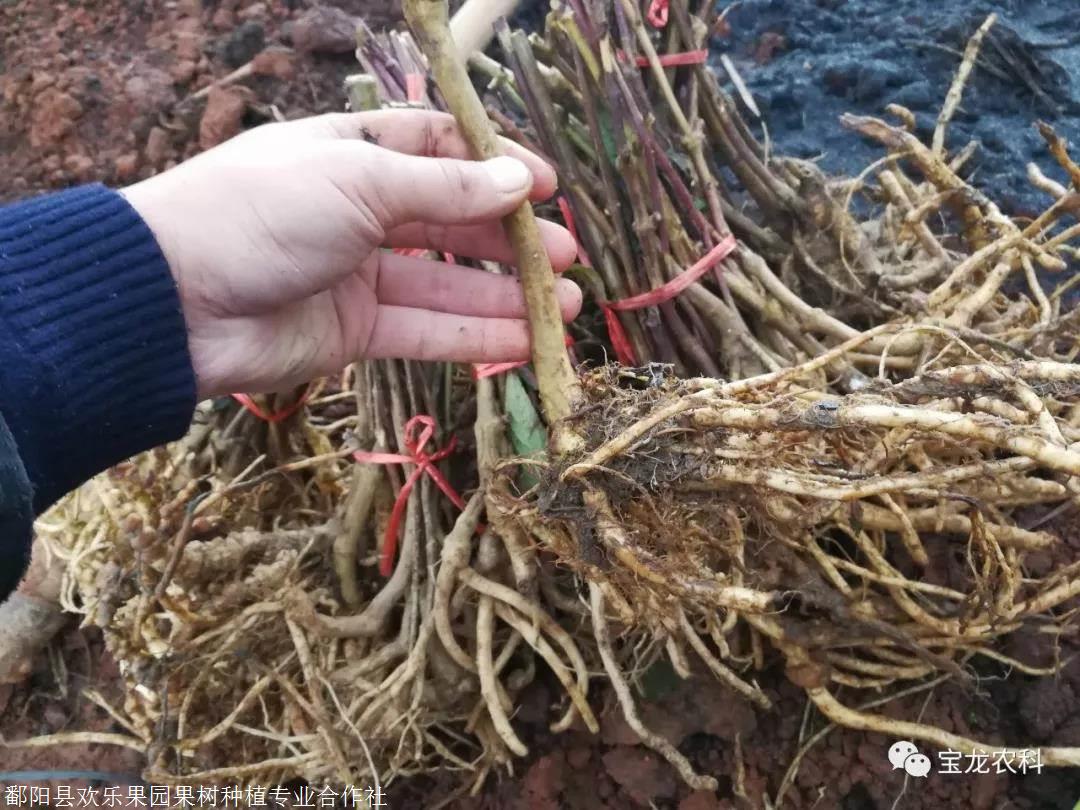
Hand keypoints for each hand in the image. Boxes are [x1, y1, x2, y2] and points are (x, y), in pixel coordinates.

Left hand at [122, 109, 580, 399]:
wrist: (174, 301)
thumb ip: (444, 189)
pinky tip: (526, 342)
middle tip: (566, 257)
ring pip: (447, 286)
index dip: (494, 166)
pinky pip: (425, 333)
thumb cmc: (258, 212)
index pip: (439, 149)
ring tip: (567, 307)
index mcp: (352, 154)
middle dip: (510, 240)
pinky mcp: (353, 333)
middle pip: (451, 222)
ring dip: (507, 296)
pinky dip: (474, 338)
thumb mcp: (358, 182)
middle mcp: (359, 211)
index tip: (545, 188)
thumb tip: (518, 185)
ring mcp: (357, 275)